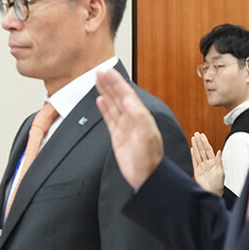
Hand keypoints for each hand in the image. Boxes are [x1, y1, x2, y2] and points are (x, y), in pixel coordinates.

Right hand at [95, 69, 162, 189]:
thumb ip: (138, 116)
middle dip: (110, 83)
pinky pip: (110, 119)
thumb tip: (128, 100)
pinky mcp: (118, 137)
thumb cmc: (150, 158)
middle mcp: (133, 119)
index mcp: (141, 116)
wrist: (147, 178)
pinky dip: (105, 108)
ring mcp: (125, 128)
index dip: (116, 82)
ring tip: (98, 81)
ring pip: (113, 105)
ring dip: (106, 92)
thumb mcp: (146, 135)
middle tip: (100, 71)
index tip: (107, 71)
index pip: (126, 94)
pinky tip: (100, 101)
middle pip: (119, 97)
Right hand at [190, 132, 223, 194]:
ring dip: (195, 146)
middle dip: (199, 142)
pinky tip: (192, 149)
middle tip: (196, 134)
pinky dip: (193, 154)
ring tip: (193, 138)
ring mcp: (202, 167)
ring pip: (198, 154)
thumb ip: (219, 161)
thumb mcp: (221, 172)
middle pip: (202, 150)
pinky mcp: (197, 171)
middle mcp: (207, 163)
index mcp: (213, 162)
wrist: (212, 193)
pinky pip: (194, 161)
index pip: (208, 150)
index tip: (202, 135)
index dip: (205, 142)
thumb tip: (219, 151)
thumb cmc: (218, 184)